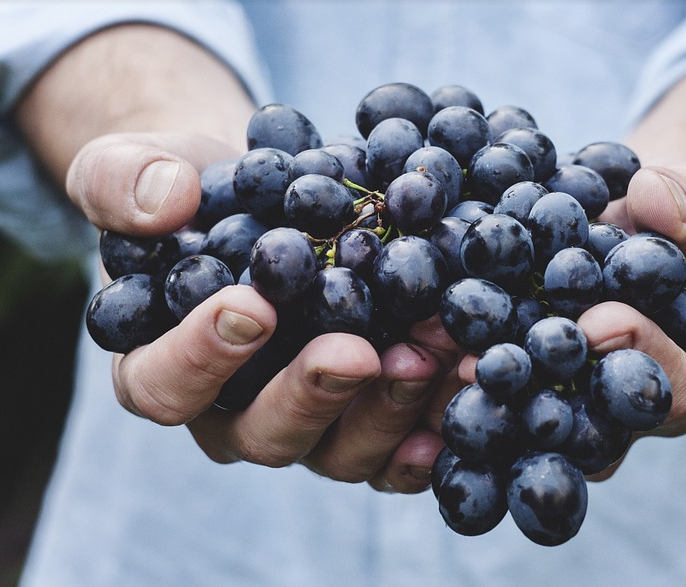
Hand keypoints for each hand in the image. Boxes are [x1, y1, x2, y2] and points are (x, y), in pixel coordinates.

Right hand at [68, 131, 452, 492]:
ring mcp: (309, 424)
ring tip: (432, 354)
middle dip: (313, 394)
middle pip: (264, 434)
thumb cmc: (192, 192)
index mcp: (162, 367)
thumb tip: (165, 201)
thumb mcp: (135, 168)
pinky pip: (399, 448)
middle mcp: (234, 413)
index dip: (200, 358)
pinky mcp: (366, 418)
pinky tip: (467, 389)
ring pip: (341, 450)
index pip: (164, 386)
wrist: (265, 199)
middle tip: (356, 352)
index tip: (251, 306)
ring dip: (389, 409)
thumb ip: (123, 181)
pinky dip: (434, 427)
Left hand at [453, 163, 685, 479]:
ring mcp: (555, 403)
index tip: (600, 321)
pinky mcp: (507, 384)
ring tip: (438, 353)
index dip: (640, 356)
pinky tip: (409, 342)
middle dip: (540, 392)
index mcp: (678, 379)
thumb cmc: (671, 221)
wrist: (619, 223)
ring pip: (522, 419)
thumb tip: (653, 200)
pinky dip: (445, 366)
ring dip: (479, 392)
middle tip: (494, 363)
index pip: (670, 389)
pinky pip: (479, 389)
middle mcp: (612, 411)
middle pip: (584, 426)